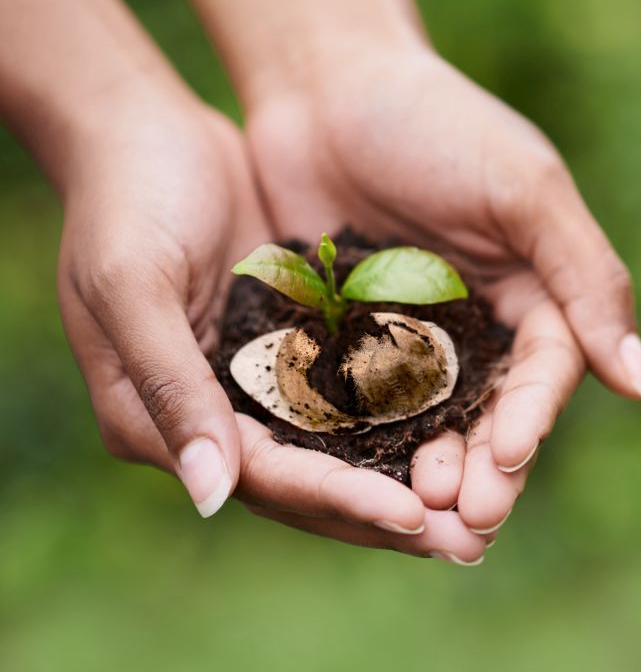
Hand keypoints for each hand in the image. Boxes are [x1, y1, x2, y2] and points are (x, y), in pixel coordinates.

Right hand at [55, 97, 490, 561]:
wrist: (142, 130)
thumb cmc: (123, 200)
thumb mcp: (132, 286)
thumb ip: (170, 387)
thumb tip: (213, 497)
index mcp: (161, 422)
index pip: (267, 479)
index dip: (341, 499)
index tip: (415, 516)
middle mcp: (217, 417)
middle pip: (315, 485)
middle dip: (393, 514)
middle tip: (473, 541)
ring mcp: (262, 383)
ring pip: (346, 450)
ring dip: (412, 476)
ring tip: (486, 500)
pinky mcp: (299, 345)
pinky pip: (360, 393)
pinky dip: (408, 414)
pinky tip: (466, 426)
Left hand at [246, 46, 640, 534]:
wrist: (322, 79)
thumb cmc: (434, 122)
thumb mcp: (524, 190)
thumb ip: (588, 280)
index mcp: (536, 290)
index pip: (548, 371)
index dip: (531, 420)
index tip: (506, 460)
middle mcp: (480, 325)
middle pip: (491, 415)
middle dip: (484, 471)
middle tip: (465, 525)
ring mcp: (410, 338)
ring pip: (429, 425)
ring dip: (428, 474)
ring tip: (415, 520)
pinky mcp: (345, 342)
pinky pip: (359, 406)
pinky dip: (362, 449)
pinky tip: (351, 485)